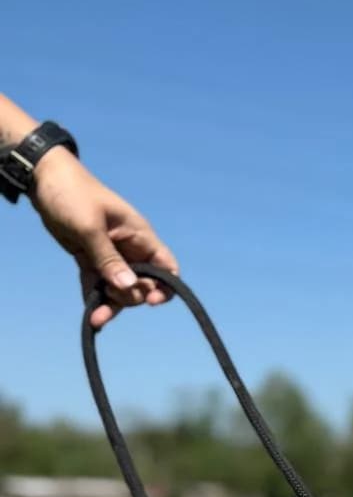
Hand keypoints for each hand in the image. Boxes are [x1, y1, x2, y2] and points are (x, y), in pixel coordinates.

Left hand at [30, 148, 177, 328]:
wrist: (43, 179)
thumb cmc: (72, 194)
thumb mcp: (90, 227)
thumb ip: (109, 259)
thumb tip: (129, 288)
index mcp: (139, 237)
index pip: (166, 267)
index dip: (165, 287)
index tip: (151, 301)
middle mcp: (130, 249)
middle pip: (142, 285)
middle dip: (129, 296)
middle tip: (109, 293)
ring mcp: (111, 255)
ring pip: (119, 289)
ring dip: (110, 305)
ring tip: (95, 317)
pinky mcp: (91, 259)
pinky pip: (98, 285)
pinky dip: (95, 298)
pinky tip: (89, 312)